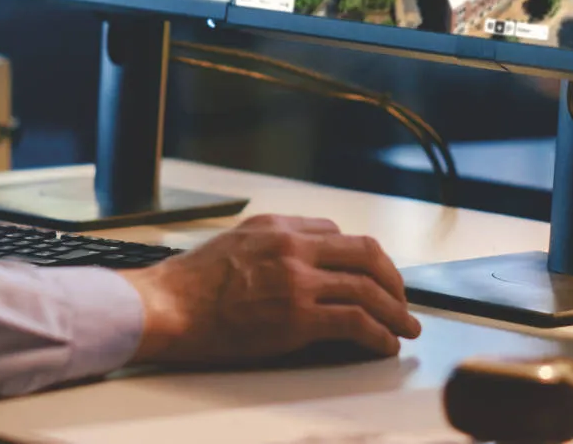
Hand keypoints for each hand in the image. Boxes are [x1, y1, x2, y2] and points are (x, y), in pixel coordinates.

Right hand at [119, 215, 420, 363]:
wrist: (168, 306)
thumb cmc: (190, 284)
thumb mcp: (234, 243)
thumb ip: (271, 245)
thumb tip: (302, 262)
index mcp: (278, 227)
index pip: (338, 234)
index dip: (363, 258)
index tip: (372, 275)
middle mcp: (293, 247)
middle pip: (365, 254)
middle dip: (392, 279)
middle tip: (401, 299)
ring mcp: (297, 281)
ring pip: (367, 288)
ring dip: (394, 311)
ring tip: (404, 327)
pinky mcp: (297, 317)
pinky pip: (355, 322)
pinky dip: (378, 334)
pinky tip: (383, 345)